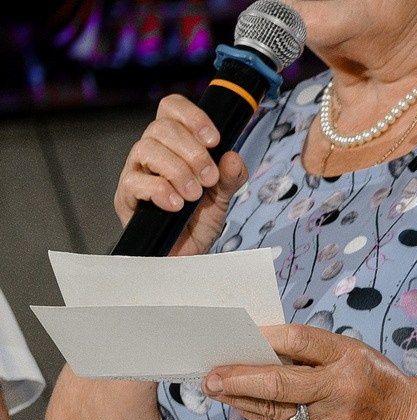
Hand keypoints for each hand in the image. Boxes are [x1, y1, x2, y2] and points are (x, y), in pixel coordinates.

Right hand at [116, 94, 247, 256]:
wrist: (187, 256)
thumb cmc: (198, 221)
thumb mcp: (223, 198)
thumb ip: (230, 177)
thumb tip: (232, 157)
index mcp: (174, 144)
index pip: (171, 109)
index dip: (192, 116)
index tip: (214, 139)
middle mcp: (152, 153)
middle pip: (161, 127)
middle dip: (193, 151)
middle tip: (209, 178)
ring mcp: (136, 172)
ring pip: (146, 149)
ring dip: (178, 170)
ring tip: (194, 194)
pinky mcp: (126, 196)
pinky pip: (136, 182)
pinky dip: (161, 190)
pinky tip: (177, 205)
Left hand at [204, 325, 416, 419]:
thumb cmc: (375, 380)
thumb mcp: (353, 352)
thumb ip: (312, 350)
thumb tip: (260, 347)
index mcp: (350, 361)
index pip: (301, 342)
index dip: (267, 336)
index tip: (240, 334)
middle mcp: (340, 393)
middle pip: (280, 384)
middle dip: (240, 379)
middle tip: (211, 376)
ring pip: (273, 410)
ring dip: (239, 399)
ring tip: (215, 388)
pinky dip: (256, 413)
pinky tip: (239, 403)